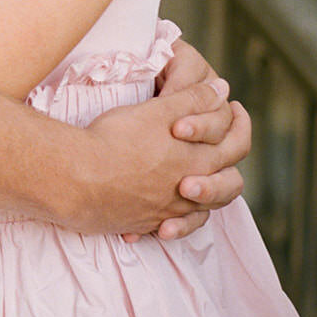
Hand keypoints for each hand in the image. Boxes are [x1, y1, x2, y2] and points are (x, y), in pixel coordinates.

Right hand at [73, 78, 250, 236]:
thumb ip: (194, 100)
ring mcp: (169, 212)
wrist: (79, 179)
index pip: (236, 144)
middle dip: (230, 164)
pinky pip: (171, 227)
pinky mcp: (145, 224)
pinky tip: (165, 216)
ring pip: (202, 210)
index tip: (234, 109)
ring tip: (198, 184)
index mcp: (200, 161)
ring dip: (206, 197)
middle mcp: (191, 192)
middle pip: (228, 186)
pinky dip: (174, 222)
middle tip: (224, 147)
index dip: (237, 123)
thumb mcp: (158, 112)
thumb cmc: (117, 140)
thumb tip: (223, 89)